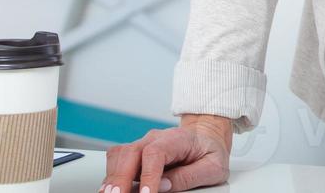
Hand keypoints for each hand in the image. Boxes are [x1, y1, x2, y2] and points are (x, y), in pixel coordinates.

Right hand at [101, 115, 231, 192]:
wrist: (206, 137)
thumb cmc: (210, 152)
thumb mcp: (212, 167)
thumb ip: (189, 176)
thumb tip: (164, 186)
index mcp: (178, 139)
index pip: (155, 153)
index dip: (148, 175)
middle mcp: (156, 139)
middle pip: (131, 152)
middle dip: (121, 178)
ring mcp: (144, 145)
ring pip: (120, 154)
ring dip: (113, 176)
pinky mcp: (136, 154)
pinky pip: (118, 160)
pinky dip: (112, 174)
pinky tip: (111, 189)